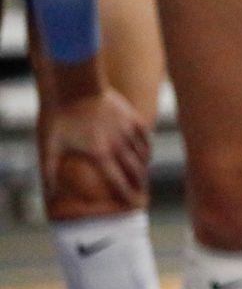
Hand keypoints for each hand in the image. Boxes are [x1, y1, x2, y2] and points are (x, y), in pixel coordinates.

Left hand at [43, 88, 149, 202]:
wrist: (77, 86)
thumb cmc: (62, 115)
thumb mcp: (50, 144)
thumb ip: (49, 169)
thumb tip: (48, 193)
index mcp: (101, 153)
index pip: (118, 179)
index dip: (126, 193)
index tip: (133, 203)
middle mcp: (119, 144)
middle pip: (135, 169)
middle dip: (140, 183)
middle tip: (141, 192)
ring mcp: (128, 130)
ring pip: (143, 154)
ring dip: (144, 166)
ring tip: (143, 175)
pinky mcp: (133, 118)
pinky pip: (146, 137)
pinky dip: (147, 148)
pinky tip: (146, 153)